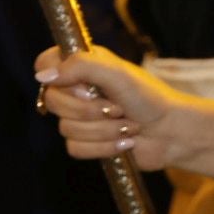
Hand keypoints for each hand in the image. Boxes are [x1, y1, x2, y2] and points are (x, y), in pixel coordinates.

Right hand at [33, 45, 185, 168]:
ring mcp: (82, 116)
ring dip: (103, 130)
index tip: (82, 85)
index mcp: (85, 65)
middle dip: (89, 109)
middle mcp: (79, 89)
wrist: (171, 133)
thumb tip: (41, 76)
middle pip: (52, 101)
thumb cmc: (149, 98)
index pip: (44, 64)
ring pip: (65, 129)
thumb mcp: (117, 74)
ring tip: (127, 124)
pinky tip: (124, 142)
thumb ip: (80, 66)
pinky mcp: (87, 141)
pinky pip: (75, 148)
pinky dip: (103, 147)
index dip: (55, 76)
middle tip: (116, 106)